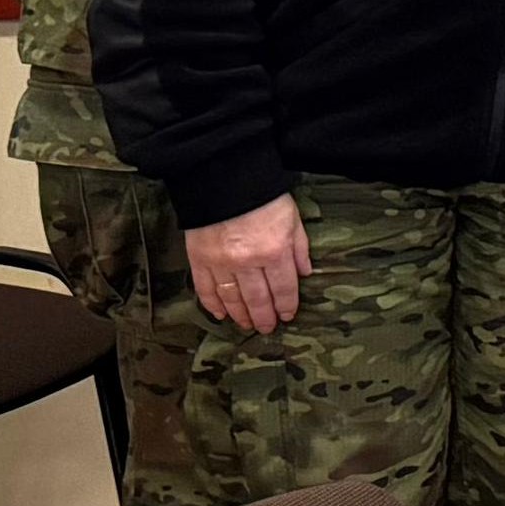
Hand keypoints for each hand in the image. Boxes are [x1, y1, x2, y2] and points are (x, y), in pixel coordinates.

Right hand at [186, 193, 310, 333]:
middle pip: (258, 299)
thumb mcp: (292, 218)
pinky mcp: (198, 259)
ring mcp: (220, 263)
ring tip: (248, 325)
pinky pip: (205, 289)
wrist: (223, 177)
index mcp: (274, 251)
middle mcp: (247, 262)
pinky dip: (213, 304)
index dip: (287, 305)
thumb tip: (306, 272)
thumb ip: (299, 248)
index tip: (288, 315)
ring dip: (241, 315)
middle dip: (264, 316)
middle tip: (267, 328)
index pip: (283, 288)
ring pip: (232, 299)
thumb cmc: (263, 196)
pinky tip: (221, 314)